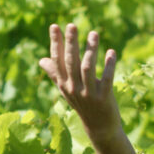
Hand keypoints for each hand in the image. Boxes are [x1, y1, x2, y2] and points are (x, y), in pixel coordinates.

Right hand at [39, 23, 120, 141]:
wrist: (99, 127)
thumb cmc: (83, 105)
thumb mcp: (67, 90)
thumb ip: (56, 74)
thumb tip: (41, 60)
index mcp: (64, 84)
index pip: (57, 60)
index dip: (56, 43)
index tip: (55, 26)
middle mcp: (73, 88)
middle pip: (70, 62)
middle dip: (70, 43)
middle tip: (72, 25)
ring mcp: (88, 93)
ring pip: (87, 68)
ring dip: (91, 50)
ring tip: (94, 33)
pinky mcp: (104, 97)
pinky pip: (106, 79)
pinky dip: (109, 65)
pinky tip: (111, 52)